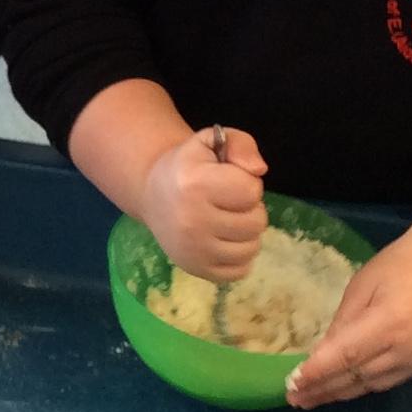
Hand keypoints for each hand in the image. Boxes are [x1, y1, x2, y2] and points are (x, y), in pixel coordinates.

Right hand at [140, 128, 266, 280]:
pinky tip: (224, 240)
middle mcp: (192, 221)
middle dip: (249, 209)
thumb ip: (241, 144)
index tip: (229, 181)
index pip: (252, 192)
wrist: (152, 193)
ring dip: (246, 233)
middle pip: (256, 222)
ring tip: (227, 220)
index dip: (247, 183)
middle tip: (228, 202)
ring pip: (252, 248)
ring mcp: (193, 250)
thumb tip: (259, 170)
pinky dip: (239, 256)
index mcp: (195, 185)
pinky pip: (241, 270)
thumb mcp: (211, 141)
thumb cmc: (189, 166)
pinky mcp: (196, 270)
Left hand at [286, 232, 411, 408]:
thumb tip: (320, 354)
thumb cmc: (401, 265)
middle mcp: (406, 348)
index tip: (292, 382)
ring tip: (309, 399)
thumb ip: (343, 322)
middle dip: (321, 388)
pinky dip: (360, 387)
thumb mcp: (363, 285)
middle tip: (292, 397)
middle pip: (356, 376)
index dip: (317, 371)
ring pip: (370, 385)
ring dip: (338, 393)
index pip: (346, 355)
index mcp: (389, 322)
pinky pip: (386, 382)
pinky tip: (340, 388)